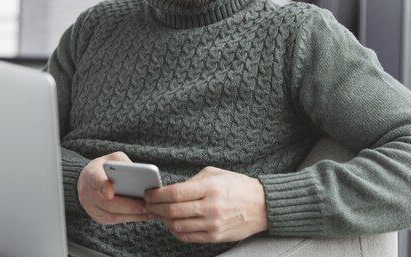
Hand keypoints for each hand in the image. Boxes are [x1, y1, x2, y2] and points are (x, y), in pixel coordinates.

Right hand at [77, 152, 152, 224]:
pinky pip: (116, 220)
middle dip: (130, 206)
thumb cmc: (104, 168)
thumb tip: (142, 176)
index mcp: (91, 174)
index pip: (96, 179)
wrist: (86, 181)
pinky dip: (131, 218)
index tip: (110, 193)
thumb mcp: (112, 159)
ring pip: (114, 215)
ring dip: (134, 214)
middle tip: (146, 205)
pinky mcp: (99, 217)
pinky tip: (144, 214)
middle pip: (109, 203)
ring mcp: (92, 208)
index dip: (102, 186)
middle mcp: (88, 193)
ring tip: (150, 210)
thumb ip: (124, 164)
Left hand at [144, 166, 267, 242]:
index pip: (175, 193)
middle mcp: (211, 207)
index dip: (157, 195)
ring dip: (162, 220)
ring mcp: (213, 224)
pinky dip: (174, 230)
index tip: (149, 193)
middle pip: (172, 211)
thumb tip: (169, 190)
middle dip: (155, 207)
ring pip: (177, 226)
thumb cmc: (237, 186)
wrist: (263, 205)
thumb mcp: (214, 174)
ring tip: (157, 213)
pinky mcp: (216, 237)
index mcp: (210, 188)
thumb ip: (191, 181)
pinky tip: (170, 223)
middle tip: (148, 204)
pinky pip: (187, 237)